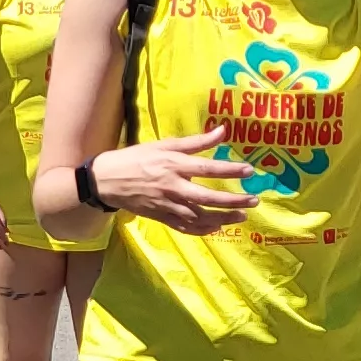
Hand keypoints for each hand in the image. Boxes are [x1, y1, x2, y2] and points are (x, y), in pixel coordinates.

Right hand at [95, 130, 259, 234]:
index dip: (230, 170)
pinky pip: (185, 227)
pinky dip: (202, 230)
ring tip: (241, 216)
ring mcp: (167, 205)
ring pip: (200, 216)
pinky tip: (216, 228)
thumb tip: (222, 131)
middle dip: (234, 200)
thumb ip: (195, 141)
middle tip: (254, 200)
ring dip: (223, 218)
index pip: (208, 168)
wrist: (106, 180)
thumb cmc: (136, 158)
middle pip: (208, 197)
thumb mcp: (164, 145)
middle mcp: (173, 187)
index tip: (249, 171)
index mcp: (174, 165)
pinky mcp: (161, 217)